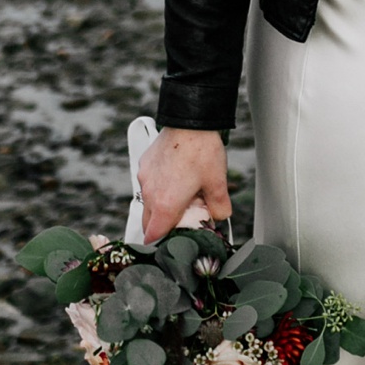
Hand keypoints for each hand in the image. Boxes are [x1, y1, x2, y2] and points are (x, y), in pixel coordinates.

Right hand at [137, 127, 229, 242]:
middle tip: (182, 219)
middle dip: (163, 226)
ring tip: (182, 194)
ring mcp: (144, 178)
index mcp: (166, 204)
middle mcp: (150, 193)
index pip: (152, 236)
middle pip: (148, 222)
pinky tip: (176, 177)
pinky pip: (148, 183)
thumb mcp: (218, 184)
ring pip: (148, 202)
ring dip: (161, 205)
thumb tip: (220, 217)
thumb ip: (219, 208)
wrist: (190, 121)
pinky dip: (158, 187)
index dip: (160, 243)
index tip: (170, 242)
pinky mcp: (144, 165)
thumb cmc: (203, 151)